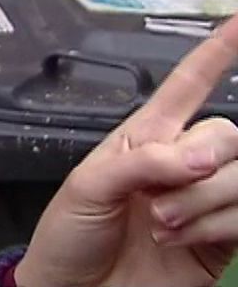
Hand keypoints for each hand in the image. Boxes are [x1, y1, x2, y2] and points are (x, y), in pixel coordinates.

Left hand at [14, 16, 237, 286]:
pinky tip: (185, 239)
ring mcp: (207, 199)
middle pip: (227, 134)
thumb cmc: (70, 235)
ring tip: (162, 226)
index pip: (186, 86)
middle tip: (159, 201)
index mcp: (145, 137)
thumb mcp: (89, 188)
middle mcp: (183, 162)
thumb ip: (143, 162)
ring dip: (204, 202)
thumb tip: (199, 157)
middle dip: (200, 164)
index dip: (215, 54)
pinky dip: (221, 224)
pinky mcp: (225, 237)